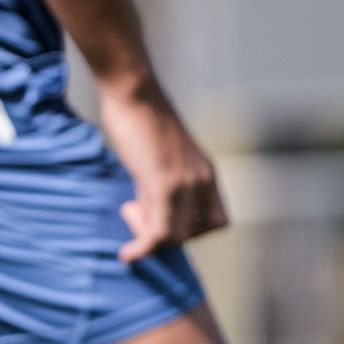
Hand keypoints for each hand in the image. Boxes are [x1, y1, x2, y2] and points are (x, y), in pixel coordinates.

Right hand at [97, 80, 226, 262]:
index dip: (191, 229)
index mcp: (206, 172)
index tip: (161, 216)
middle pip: (196, 233)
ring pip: (177, 236)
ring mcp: (187, 183)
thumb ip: (158, 186)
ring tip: (127, 210)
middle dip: (165, 232)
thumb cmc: (137, 116)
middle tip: (133, 209)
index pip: (217, 222)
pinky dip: (142, 249)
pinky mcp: (166, 184)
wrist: (132, 90)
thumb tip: (145, 213)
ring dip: (149, 236)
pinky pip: (159, 233)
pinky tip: (126, 254)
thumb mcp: (156, 158)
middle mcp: (204, 180)